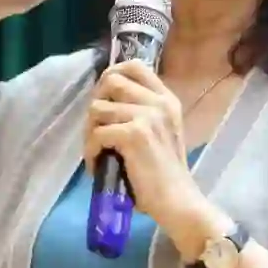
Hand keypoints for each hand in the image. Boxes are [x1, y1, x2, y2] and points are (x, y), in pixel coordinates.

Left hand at [84, 60, 203, 226]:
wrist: (178, 201)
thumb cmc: (165, 173)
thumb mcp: (160, 131)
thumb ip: (142, 112)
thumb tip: (105, 101)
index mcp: (167, 99)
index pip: (134, 66)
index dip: (112, 74)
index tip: (103, 95)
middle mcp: (158, 102)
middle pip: (111, 82)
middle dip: (95, 105)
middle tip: (95, 130)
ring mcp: (147, 116)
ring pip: (97, 109)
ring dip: (90, 132)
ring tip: (96, 152)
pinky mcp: (133, 135)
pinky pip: (97, 134)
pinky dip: (91, 151)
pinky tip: (98, 166)